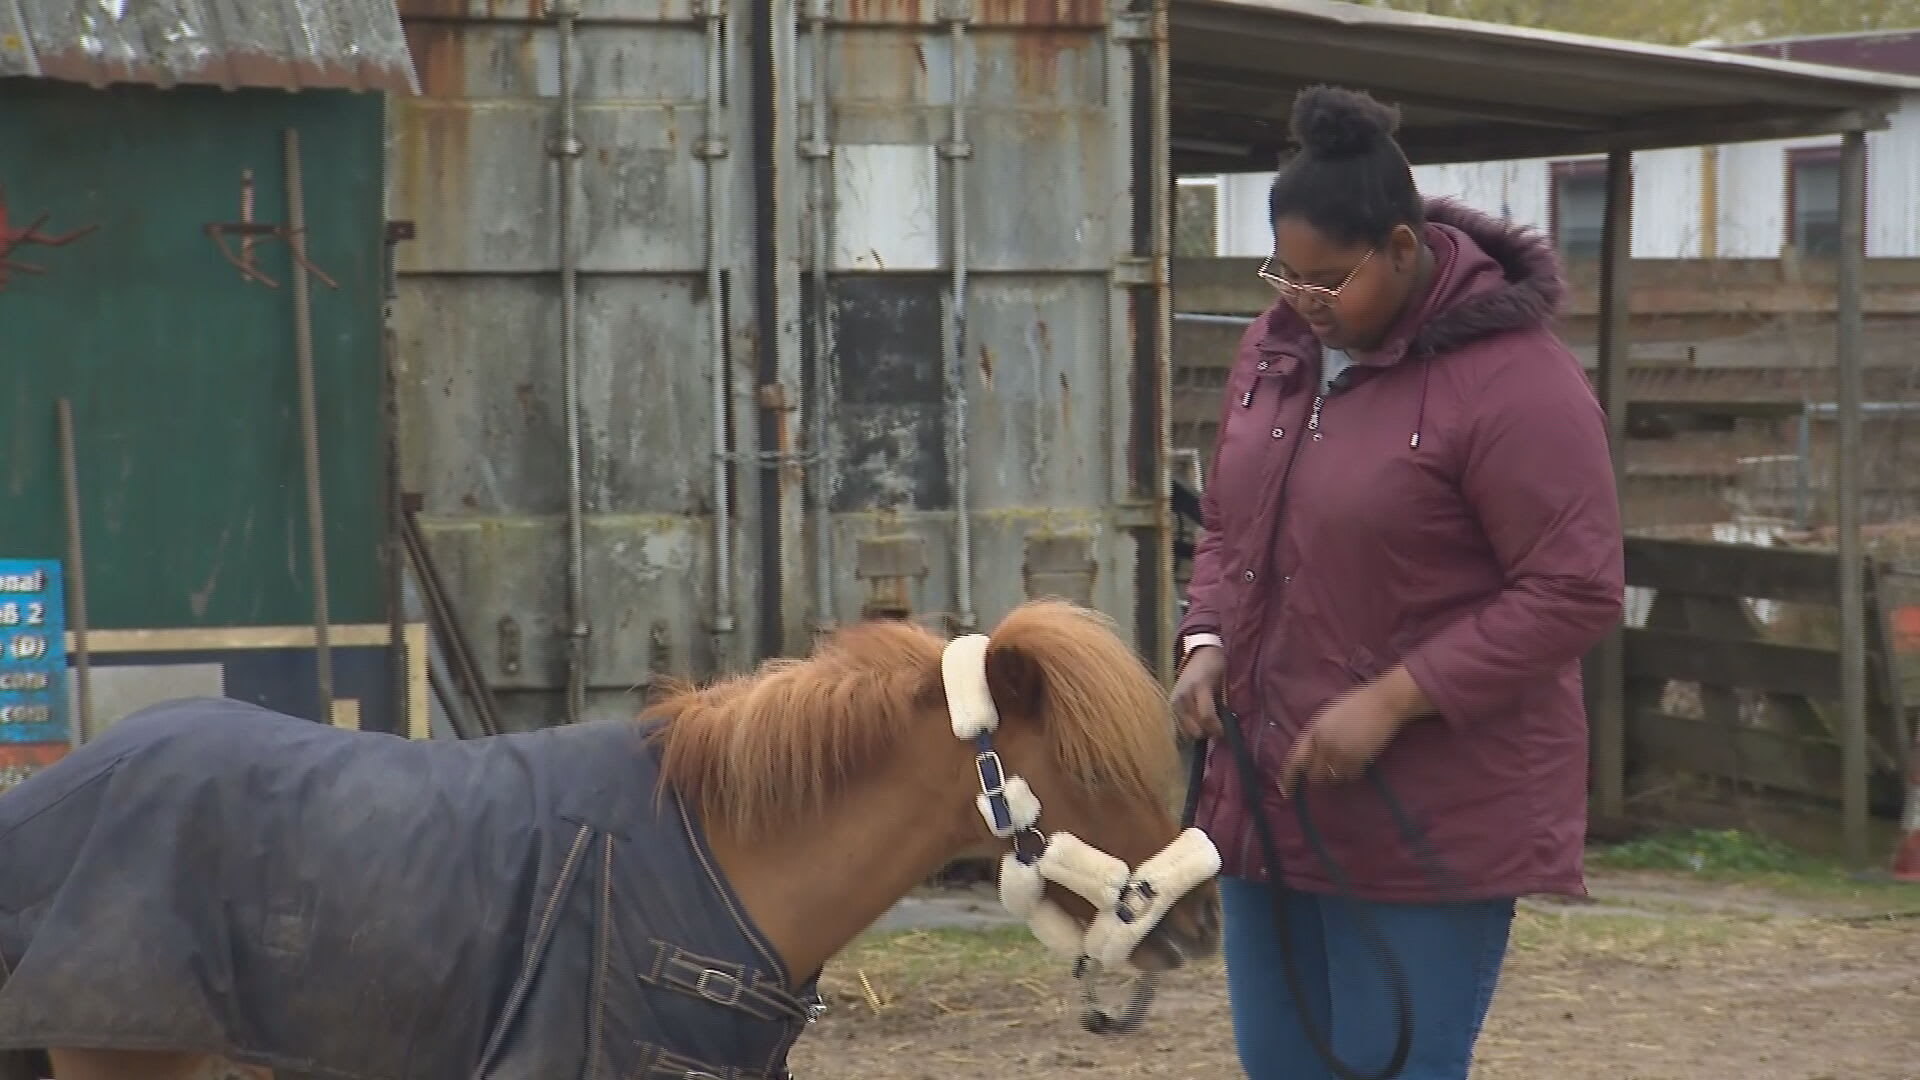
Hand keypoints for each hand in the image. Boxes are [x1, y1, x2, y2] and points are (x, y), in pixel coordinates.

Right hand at [1170, 645, 1224, 739]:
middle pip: (1194, 728)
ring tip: (1207, 723)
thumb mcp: (1222, 684)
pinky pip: (1181, 725)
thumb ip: (1221, 706)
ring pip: (1186, 730)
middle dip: (1208, 732)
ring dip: (1199, 730)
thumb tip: (1224, 727)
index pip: (1207, 717)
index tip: (1225, 732)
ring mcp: (1174, 701)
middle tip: (1217, 728)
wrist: (1199, 652)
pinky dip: (1191, 727)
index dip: (1217, 729)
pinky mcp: (1171, 704)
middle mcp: (1183, 696)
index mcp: (1199, 687)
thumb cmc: (1215, 666)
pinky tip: (1198, 720)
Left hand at [1278, 666, 1429, 796]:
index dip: (1288, 778)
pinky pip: (1349, 777)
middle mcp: (1325, 746)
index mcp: (1314, 732)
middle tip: (1327, 766)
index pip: (1295, 761)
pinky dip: (1349, 774)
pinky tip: (1356, 761)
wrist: (1383, 703)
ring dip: (1334, 775)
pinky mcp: (1360, 761)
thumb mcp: (1326, 717)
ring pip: (1332, 779)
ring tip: (1343, 760)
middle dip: (1317, 774)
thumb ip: (1315, 736)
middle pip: (1314, 775)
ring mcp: (1342, 755)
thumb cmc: (1354, 704)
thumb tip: (1310, 756)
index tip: (1286, 792)